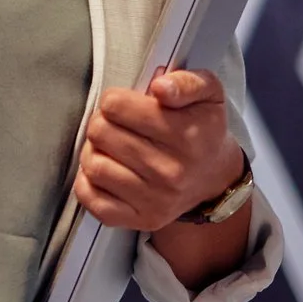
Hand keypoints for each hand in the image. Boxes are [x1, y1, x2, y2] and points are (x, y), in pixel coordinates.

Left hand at [74, 69, 243, 233]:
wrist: (214, 179)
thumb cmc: (202, 129)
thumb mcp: (208, 93)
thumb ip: (186, 82)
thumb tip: (160, 87)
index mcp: (187, 135)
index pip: (116, 106)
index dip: (114, 100)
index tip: (124, 105)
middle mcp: (172, 171)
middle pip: (100, 133)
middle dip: (102, 123)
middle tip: (116, 125)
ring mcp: (156, 199)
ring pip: (93, 165)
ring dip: (94, 151)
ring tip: (110, 147)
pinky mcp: (142, 219)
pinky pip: (91, 199)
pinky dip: (88, 182)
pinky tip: (106, 170)